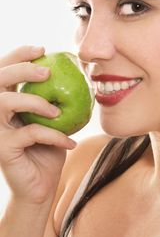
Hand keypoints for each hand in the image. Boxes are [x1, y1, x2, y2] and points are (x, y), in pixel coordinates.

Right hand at [0, 46, 76, 204]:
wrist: (41, 187)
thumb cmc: (48, 152)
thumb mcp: (53, 123)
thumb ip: (54, 102)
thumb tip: (75, 77)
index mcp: (7, 104)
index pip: (4, 72)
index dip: (18, 56)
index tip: (42, 49)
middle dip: (21, 69)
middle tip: (47, 71)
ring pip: (4, 102)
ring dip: (35, 101)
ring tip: (57, 112)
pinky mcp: (3, 149)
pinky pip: (29, 133)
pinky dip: (54, 135)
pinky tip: (70, 143)